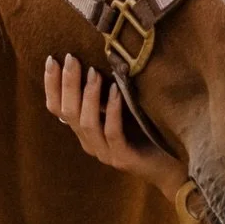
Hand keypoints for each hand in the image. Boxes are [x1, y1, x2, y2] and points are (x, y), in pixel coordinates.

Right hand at [44, 53, 187, 196]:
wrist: (172, 165)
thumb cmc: (147, 131)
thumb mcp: (121, 109)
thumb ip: (105, 95)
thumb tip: (97, 59)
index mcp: (84, 131)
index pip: (58, 108)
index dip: (51, 84)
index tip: (52, 59)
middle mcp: (90, 142)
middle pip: (68, 112)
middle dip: (68, 83)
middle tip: (72, 58)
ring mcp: (105, 152)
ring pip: (86, 123)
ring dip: (89, 95)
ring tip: (94, 71)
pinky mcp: (122, 158)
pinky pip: (113, 133)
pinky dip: (112, 110)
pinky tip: (116, 90)